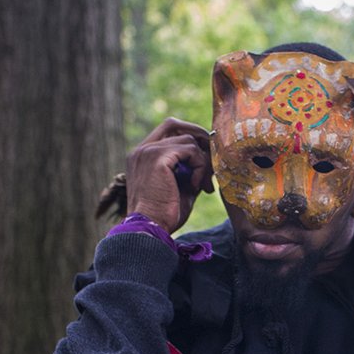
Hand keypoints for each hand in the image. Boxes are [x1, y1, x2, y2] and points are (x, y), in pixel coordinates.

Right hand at [124, 119, 213, 233]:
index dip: (189, 137)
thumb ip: (191, 170)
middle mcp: (141, 150)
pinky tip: (196, 186)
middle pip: (174, 125)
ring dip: (202, 161)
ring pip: (188, 139)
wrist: (151, 229)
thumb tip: (211, 159)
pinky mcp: (158, 157)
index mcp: (142, 156)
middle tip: (212, 159)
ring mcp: (148, 151)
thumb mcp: (181, 187)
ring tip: (202, 185)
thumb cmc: (165, 215)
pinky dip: (200, 167)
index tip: (205, 157)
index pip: (167, 131)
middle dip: (197, 137)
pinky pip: (190, 150)